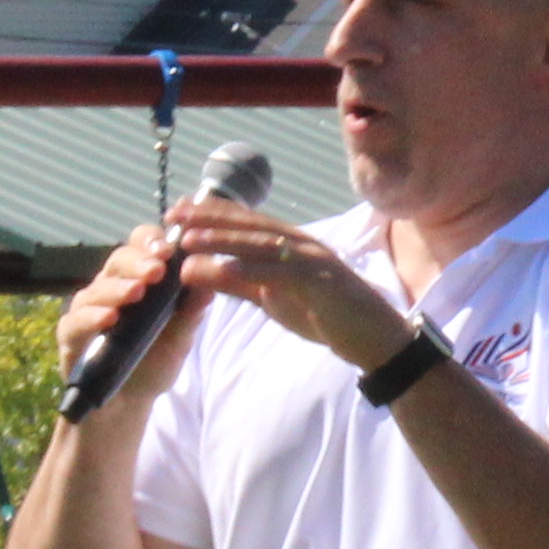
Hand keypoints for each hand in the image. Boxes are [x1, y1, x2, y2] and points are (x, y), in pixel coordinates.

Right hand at [51, 221, 206, 417]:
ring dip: (117, 288)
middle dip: (138, 262)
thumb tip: (211, 284)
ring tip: (135, 293)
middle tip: (156, 271)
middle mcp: (111, 285)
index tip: (168, 249)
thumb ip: (192, 312)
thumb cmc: (155, 360)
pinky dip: (92, 317)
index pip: (142, 244)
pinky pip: (77, 320)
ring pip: (98, 288)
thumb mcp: (181, 338)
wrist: (129, 401)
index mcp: (139, 277)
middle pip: (119, 259)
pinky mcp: (71, 334)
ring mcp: (88, 308)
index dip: (152, 241)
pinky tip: (108, 319)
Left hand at [150, 198, 419, 380]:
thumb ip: (235, 282)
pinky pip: (282, 272)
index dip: (209, 214)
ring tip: (189, 239)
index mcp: (289, 244)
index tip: (176, 210)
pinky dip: (253, 268)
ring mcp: (312, 260)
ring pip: (262, 244)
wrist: (374, 338)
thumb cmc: (324, 315)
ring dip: (224, 239)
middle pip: (249, 226)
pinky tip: (226, 266)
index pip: (244, 223)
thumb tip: (192, 269)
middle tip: (174, 213)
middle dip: (209, 218)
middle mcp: (300, 244)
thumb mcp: (270, 298)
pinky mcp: (321, 283)